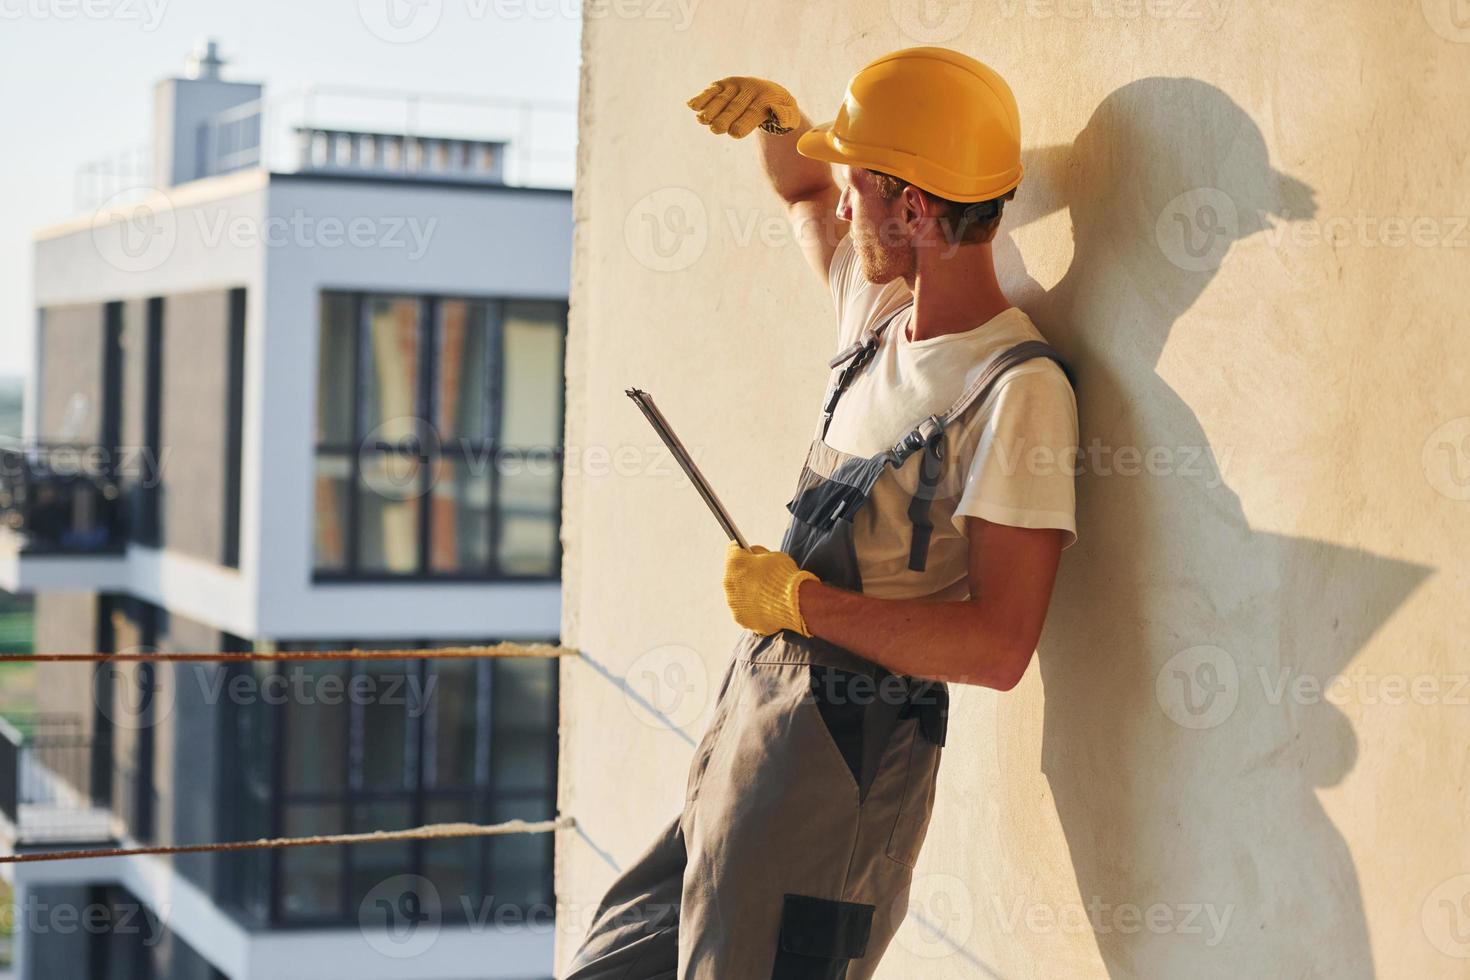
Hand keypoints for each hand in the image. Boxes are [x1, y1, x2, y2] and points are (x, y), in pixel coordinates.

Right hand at [686, 76, 800, 137]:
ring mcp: (735, 85)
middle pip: (734, 107)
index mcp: (766, 97)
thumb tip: (778, 114)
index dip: (743, 123)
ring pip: (721, 98)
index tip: (734, 133)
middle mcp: (749, 88)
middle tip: (715, 129)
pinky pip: (711, 91)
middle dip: (724, 118)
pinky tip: (691, 106)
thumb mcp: (791, 115)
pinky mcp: (723, 84)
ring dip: (710, 108)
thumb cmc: (781, 110)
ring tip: (702, 119)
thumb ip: (787, 117)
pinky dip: (701, 97)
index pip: (753, 112)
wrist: (771, 92)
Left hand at [722, 542, 818, 635]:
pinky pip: (744, 610)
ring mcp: (733, 603)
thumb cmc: (785, 576)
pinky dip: (753, 609)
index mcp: (735, 562)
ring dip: (747, 593)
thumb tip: (753, 557)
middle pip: (734, 574)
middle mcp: (728, 582)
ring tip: (763, 594)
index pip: (733, 549)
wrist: (794, 602)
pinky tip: (765, 607)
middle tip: (758, 575)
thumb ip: (759, 555)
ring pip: (737, 594)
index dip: (743, 550)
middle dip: (745, 573)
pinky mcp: (740, 617)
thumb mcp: (773, 555)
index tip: (747, 552)